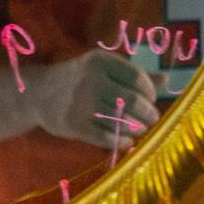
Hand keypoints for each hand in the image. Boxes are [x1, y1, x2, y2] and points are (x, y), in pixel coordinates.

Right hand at [33, 51, 160, 147]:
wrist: (37, 94)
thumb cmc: (79, 79)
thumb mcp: (103, 69)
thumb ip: (134, 75)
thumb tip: (167, 80)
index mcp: (100, 61)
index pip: (137, 78)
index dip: (150, 92)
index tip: (152, 99)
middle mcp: (90, 80)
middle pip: (132, 100)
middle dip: (148, 113)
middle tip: (152, 118)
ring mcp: (80, 103)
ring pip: (121, 120)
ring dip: (137, 128)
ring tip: (141, 129)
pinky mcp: (73, 125)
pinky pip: (105, 137)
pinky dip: (121, 141)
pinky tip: (127, 141)